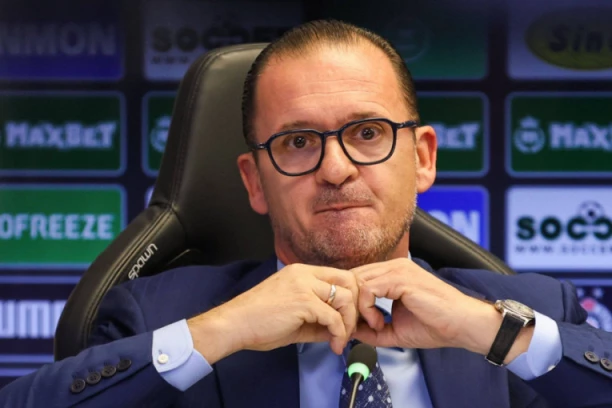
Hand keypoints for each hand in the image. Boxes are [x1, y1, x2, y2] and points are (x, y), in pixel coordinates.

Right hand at [188, 263, 358, 362]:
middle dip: (355, 306)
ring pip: (345, 298)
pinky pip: (334, 317)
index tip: (349, 319)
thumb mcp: (294, 315)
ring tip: (339, 340)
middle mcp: (305, 273)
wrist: (235, 324)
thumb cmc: (258, 321)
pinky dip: (339, 334)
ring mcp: (305, 285)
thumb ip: (318, 318)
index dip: (351, 297)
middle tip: (351, 328)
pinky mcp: (303, 301)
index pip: (340, 276)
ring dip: (348, 324)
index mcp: (302, 272)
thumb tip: (339, 330)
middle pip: (349, 281)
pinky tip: (333, 345)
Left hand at [352, 258, 501, 352]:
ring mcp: (397, 270)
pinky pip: (368, 289)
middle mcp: (394, 266)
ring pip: (357, 282)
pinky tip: (380, 323)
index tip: (359, 326)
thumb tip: (351, 332)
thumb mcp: (395, 329)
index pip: (357, 279)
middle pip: (353, 278)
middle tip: (359, 327)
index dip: (352, 303)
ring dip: (359, 309)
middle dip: (351, 305)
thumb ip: (372, 329)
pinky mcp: (401, 279)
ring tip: (375, 326)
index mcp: (393, 273)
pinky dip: (367, 310)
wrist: (462, 325)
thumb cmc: (435, 325)